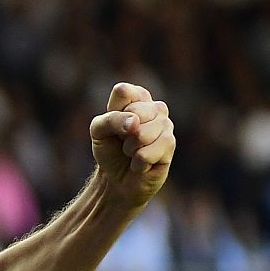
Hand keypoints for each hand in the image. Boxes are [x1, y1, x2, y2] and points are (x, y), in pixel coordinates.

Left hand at [89, 82, 174, 210]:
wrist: (117, 179)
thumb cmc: (109, 150)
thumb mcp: (98, 131)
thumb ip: (110, 120)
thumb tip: (135, 123)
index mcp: (136, 97)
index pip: (124, 91)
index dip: (114, 111)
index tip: (113, 125)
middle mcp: (155, 108)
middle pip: (135, 112)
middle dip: (122, 133)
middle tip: (123, 142)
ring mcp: (166, 125)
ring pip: (143, 133)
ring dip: (130, 149)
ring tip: (132, 153)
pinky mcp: (170, 144)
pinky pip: (149, 151)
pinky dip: (138, 162)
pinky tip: (141, 163)